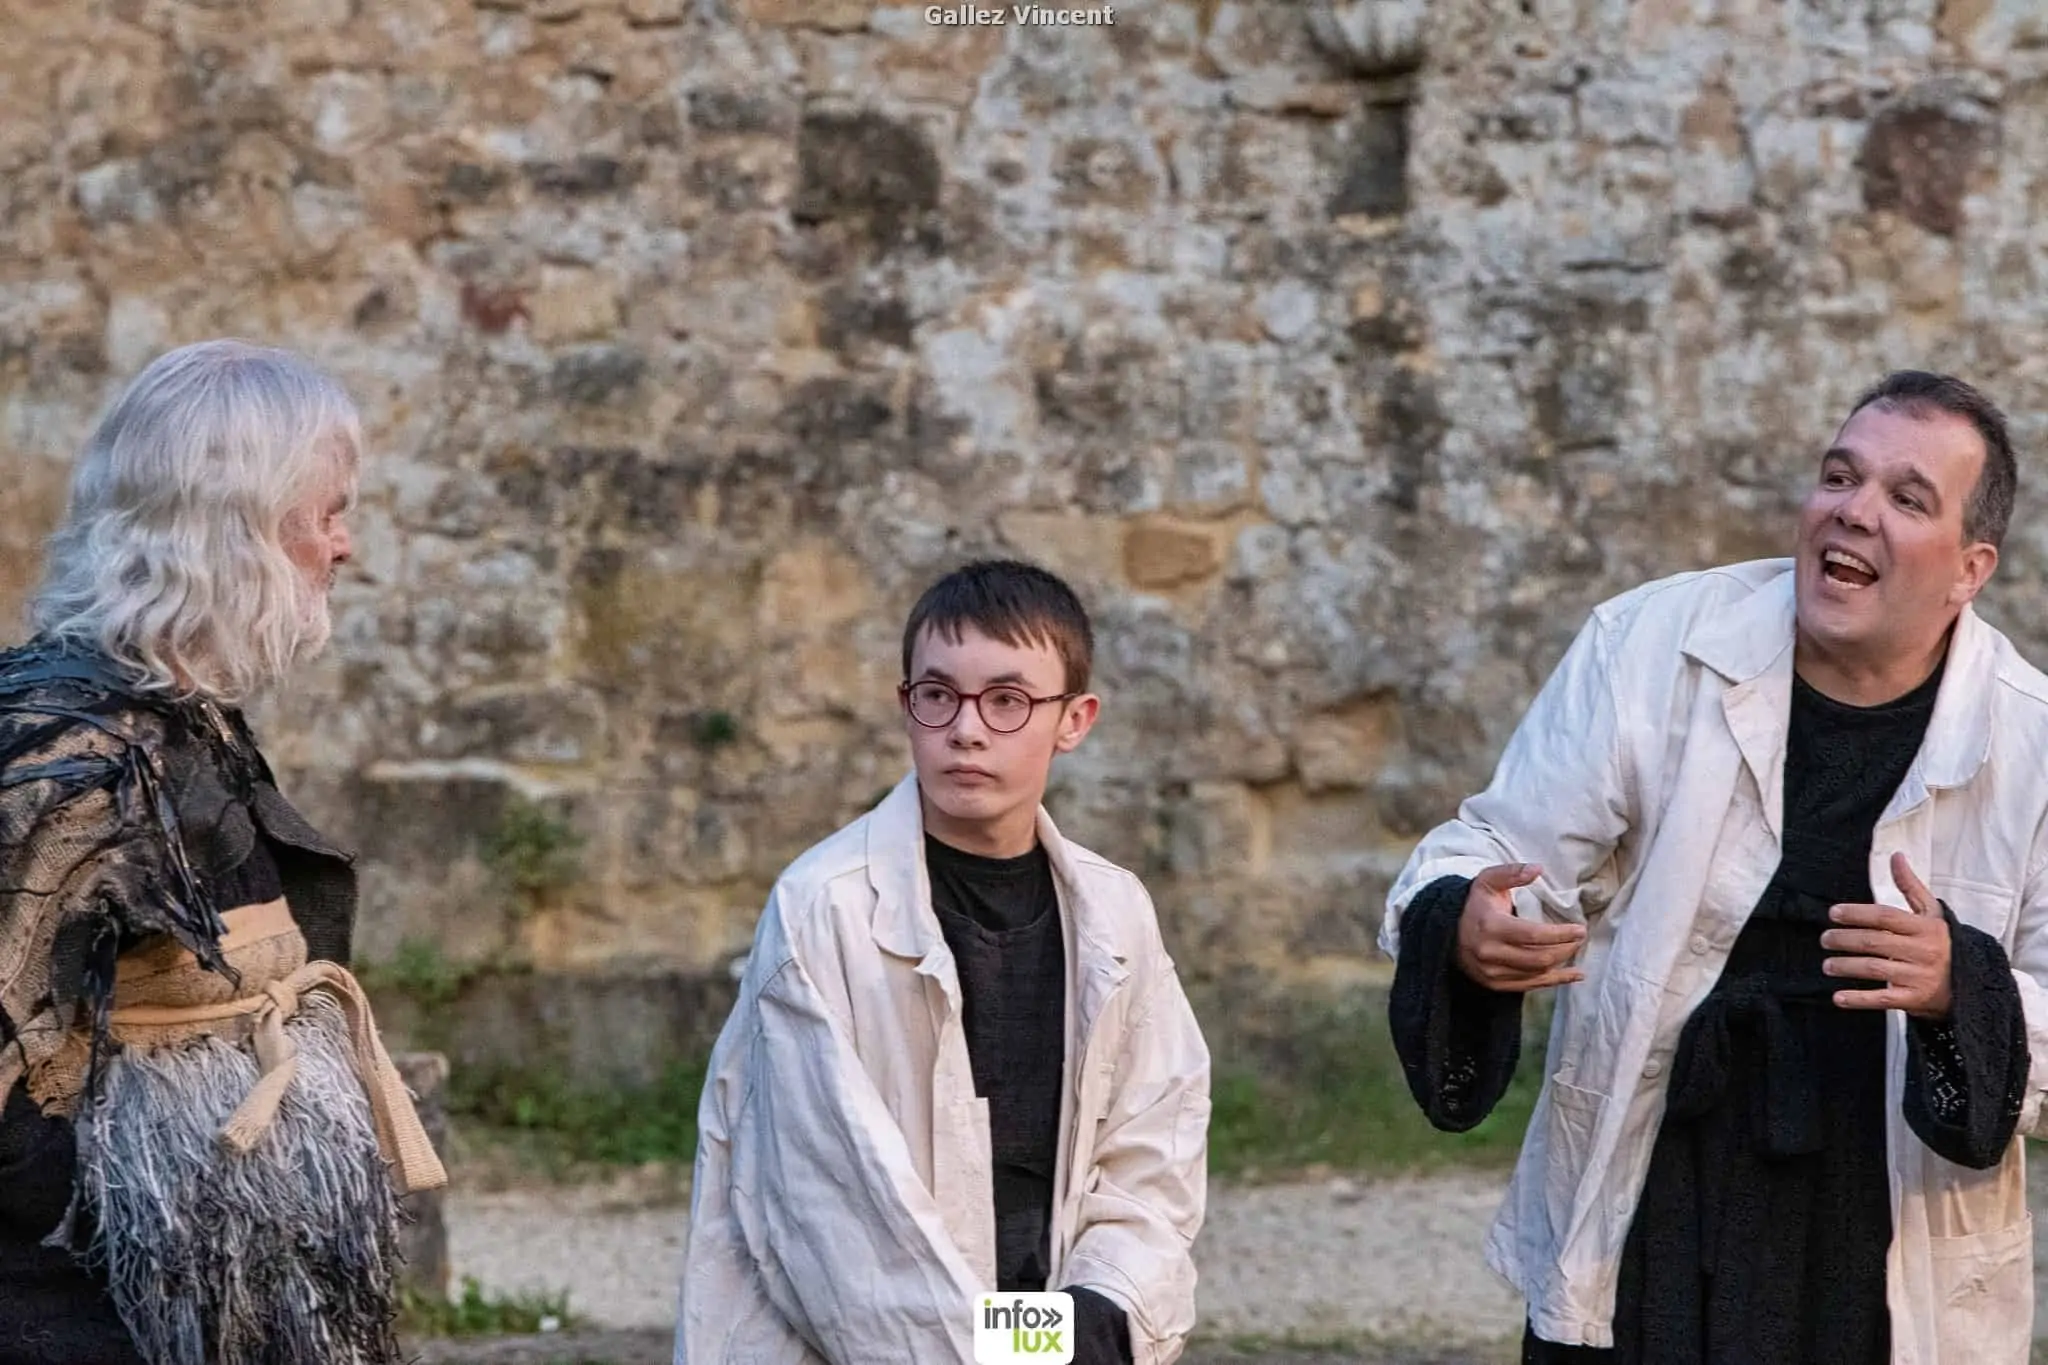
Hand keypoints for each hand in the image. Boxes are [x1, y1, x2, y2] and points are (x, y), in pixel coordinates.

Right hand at [1453, 862, 1586, 991]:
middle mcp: (1490, 953)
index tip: (1580, 929)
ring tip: (1574, 949)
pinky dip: (1555, 981)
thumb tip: (1538, 869)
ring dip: (1562, 963)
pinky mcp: (1495, 984)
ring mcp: (1491, 972)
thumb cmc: (1475, 904)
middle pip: (1539, 957)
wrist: (1447, 933)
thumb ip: (1512, 873)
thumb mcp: (1488, 881)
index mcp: (1490, 926)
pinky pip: (1531, 986)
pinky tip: (1574, 974)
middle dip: (1565, 948)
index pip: (1533, 935)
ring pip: (1537, 973)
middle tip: (1580, 938)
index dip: (1560, 934)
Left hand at [1822, 851, 1951, 1018]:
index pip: (1885, 917)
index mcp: (1925, 928)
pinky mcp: (1915, 999)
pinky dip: (1859, 999)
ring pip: (1875, 969)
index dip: (1857, 913)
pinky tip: (1837, 997)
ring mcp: (1919, 977)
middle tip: (1824, 939)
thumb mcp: (1931, 914)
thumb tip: (1896, 856)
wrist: (1971, 984)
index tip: (1833, 913)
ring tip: (1827, 964)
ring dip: (1846, 966)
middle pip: (1875, 942)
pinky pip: (1883, 999)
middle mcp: (1923, 951)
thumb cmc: (1941, 943)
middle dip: (1845, 939)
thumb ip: (1910, 887)